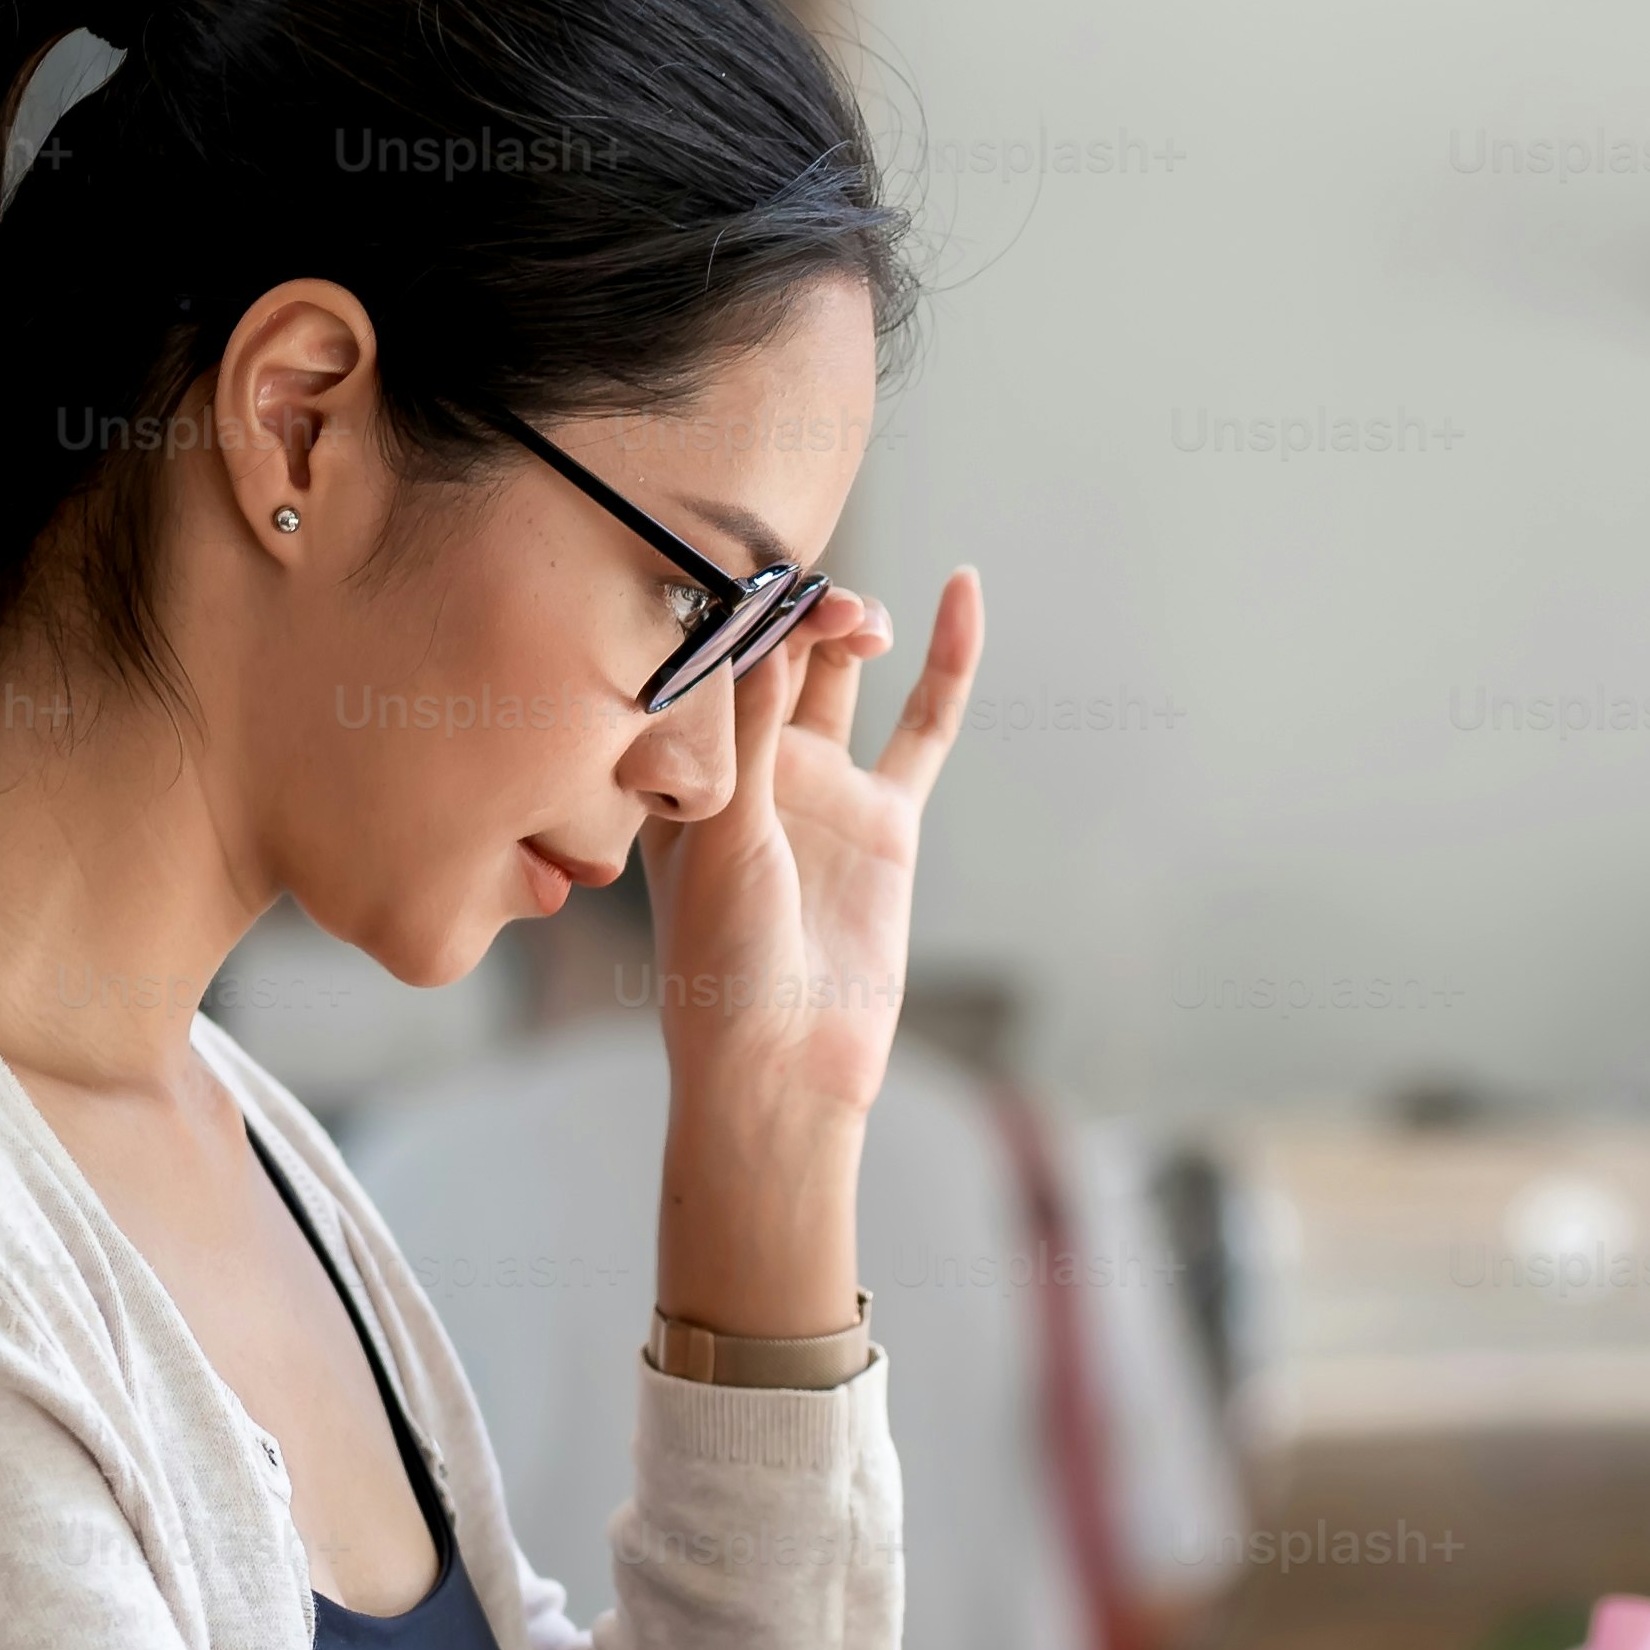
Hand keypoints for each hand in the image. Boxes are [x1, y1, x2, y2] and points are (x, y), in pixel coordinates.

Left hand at [647, 570, 979, 1338]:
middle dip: (801, 611)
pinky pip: (923, 727)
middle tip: (825, 608)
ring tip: (865, 621)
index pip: (715, 659)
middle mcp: (750, 767)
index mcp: (687, 765)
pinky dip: (946, 663)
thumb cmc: (723, 959)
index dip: (744, 609)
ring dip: (853, 627)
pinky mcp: (885, 819)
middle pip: (778, 652)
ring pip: (842, 676)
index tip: (768, 589)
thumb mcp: (722, 834)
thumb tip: (765, 626)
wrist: (786, 1061)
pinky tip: (962, 593)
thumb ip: (746, 732)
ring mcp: (821, 789)